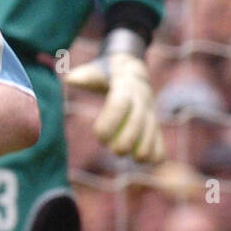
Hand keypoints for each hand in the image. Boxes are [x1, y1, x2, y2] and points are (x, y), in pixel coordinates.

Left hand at [64, 46, 162, 163]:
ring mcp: (151, 109)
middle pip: (138, 120)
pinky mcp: (154, 120)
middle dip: (129, 138)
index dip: (111, 120)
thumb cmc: (107, 72)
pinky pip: (160, 135)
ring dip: (146, 146)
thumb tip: (69, 79)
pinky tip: (151, 161)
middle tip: (115, 152)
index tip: (99, 136)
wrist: (132, 69)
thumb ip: (86, 77)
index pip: (119, 104)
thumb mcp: (98, 70)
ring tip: (135, 159)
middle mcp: (142, 97)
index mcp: (125, 85)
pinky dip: (158, 148)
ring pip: (153, 129)